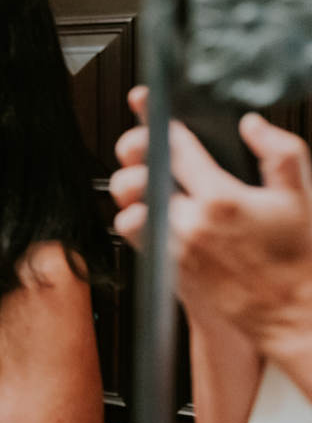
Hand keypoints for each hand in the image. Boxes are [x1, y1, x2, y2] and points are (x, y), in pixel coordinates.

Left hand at [109, 87, 311, 365]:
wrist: (295, 318)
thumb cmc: (301, 262)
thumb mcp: (303, 197)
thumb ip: (280, 153)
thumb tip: (253, 125)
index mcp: (221, 200)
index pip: (174, 146)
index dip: (154, 118)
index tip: (144, 104)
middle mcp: (190, 225)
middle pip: (136, 176)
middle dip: (134, 154)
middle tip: (142, 147)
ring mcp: (174, 250)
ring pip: (128, 209)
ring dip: (134, 193)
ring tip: (151, 184)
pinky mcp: (167, 272)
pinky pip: (136, 239)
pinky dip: (139, 222)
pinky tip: (157, 214)